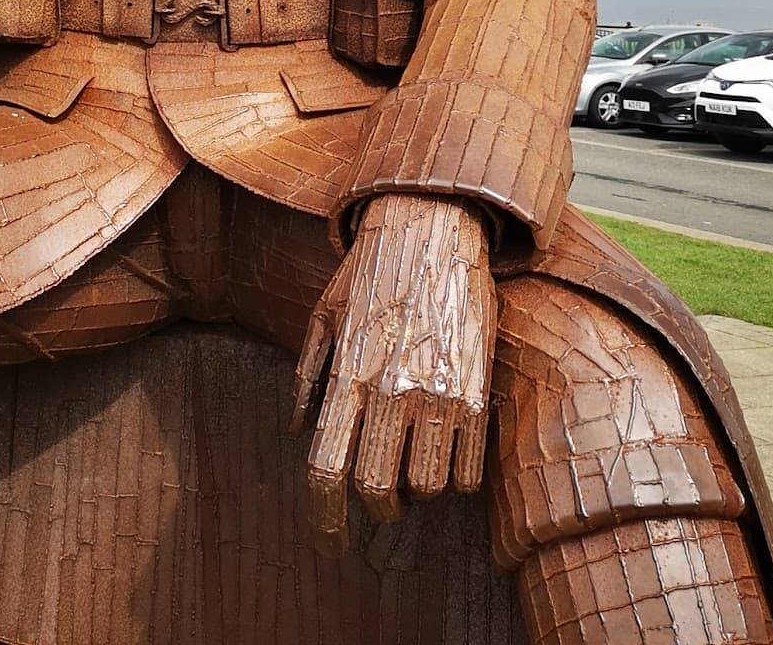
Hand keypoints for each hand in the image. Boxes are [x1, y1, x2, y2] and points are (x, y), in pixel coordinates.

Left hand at [291, 194, 493, 535]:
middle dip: (373, 509)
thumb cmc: (370, 272)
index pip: (327, 470)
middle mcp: (391, 390)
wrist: (433, 229)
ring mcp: (439, 395)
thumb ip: (306, 376)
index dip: (324, 519)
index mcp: (348, 374)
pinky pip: (467, 473)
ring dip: (415, 491)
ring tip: (410, 463)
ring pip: (426, 490)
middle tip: (375, 499)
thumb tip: (294, 430)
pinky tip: (442, 451)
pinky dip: (453, 477)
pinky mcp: (478, 394)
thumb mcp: (323, 315)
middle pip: (376, 491)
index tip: (328, 542)